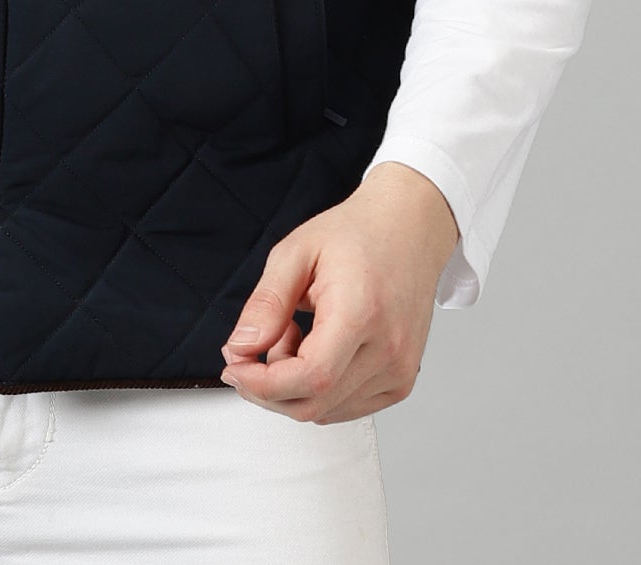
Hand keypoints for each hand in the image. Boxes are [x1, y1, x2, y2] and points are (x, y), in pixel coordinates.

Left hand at [218, 161, 460, 422]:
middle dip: (267, 387)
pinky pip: (346, 407)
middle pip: (314, 403)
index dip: (263, 383)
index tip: (234, 365)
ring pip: (327, 411)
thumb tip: (241, 347)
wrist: (406, 229)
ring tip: (291, 333)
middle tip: (248, 351)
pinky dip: (317, 389)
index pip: (311, 377)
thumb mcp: (296, 253)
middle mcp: (389, 350)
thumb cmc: (356, 235)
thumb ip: (266, 304)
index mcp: (362, 313)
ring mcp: (400, 370)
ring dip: (292, 384)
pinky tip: (313, 348)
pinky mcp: (401, 381)